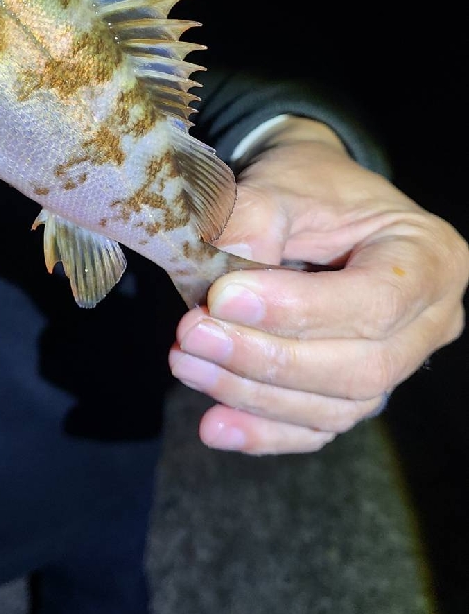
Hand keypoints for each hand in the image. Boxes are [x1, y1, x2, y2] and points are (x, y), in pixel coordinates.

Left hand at [169, 118, 468, 453]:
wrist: (308, 200)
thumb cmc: (306, 186)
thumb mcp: (284, 181)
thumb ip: (254, 219)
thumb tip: (221, 271)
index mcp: (428, 258)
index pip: (374, 303)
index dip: (297, 310)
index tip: (222, 297)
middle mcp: (428, 322)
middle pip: (360, 368)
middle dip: (267, 360)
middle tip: (192, 335)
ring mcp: (397, 365)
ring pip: (336, 406)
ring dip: (252, 395)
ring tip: (186, 364)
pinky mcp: (355, 393)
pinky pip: (316, 428)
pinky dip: (262, 432)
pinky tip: (214, 426)